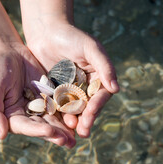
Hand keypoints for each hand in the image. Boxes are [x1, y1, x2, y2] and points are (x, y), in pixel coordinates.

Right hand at [0, 43, 75, 147]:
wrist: (8, 52)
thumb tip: (1, 135)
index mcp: (11, 118)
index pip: (25, 127)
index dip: (37, 130)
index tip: (49, 131)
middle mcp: (26, 115)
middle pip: (42, 127)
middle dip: (55, 134)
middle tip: (68, 141)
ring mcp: (39, 107)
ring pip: (53, 120)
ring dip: (64, 130)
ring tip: (75, 138)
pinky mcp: (50, 97)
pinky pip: (60, 106)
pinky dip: (69, 113)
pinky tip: (79, 118)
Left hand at [24, 20, 119, 137]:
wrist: (46, 31)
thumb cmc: (71, 36)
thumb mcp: (91, 48)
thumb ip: (104, 66)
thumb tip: (116, 88)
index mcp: (98, 78)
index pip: (100, 96)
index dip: (96, 107)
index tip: (90, 115)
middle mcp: (86, 87)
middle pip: (88, 107)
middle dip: (86, 120)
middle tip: (83, 131)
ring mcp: (70, 92)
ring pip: (73, 110)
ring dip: (73, 122)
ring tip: (70, 132)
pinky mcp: (54, 93)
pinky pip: (57, 107)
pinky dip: (57, 116)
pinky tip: (54, 125)